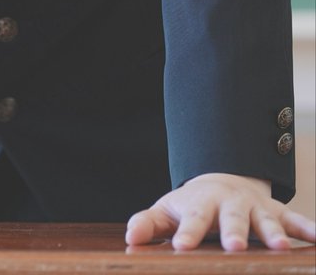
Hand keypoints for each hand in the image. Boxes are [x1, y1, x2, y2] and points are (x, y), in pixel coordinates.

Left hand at [126, 172, 315, 250]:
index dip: (187, 233)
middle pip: (232, 218)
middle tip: (235, 248)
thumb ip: (149, 224)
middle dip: (234, 232)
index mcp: (201, 204)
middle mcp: (230, 203)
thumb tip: (130, 238)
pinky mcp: (277, 212)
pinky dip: (307, 228)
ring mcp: (255, 207)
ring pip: (266, 219)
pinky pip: (295, 219)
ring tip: (280, 248)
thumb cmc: (192, 204)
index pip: (192, 219)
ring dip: (274, 233)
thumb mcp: (168, 211)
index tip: (181, 247)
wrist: (222, 180)